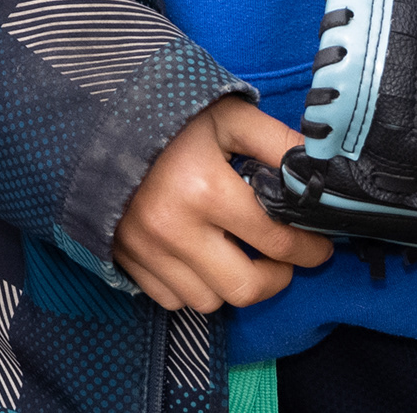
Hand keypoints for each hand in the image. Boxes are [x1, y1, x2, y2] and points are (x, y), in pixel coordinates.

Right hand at [112, 100, 333, 312]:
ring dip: (233, 282)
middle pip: (246, 288)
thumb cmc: (170, 115)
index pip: (277, 241)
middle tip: (282, 256)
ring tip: (238, 253)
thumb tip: (323, 173)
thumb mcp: (229, 116)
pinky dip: (193, 286)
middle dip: (277, 277)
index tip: (319, 243)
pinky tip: (199, 256)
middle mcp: (174, 228)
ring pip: (210, 301)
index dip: (310, 248)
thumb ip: (279, 143)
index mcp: (205, 189)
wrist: (94, 116)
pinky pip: (172, 299)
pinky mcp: (125, 259)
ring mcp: (145, 249)